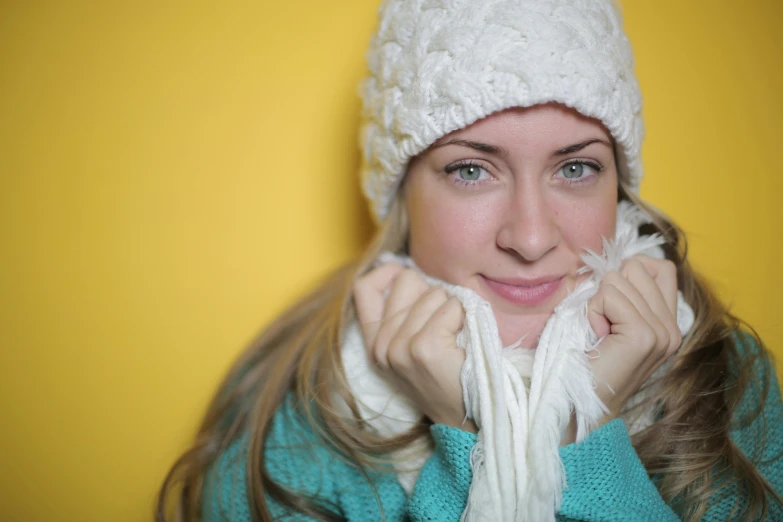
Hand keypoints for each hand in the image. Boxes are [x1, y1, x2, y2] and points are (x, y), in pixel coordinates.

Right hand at [352, 264, 475, 431]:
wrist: (467, 419)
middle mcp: (380, 346)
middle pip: (406, 280)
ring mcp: (399, 348)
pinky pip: (451, 307)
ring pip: (433, 293)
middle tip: (443, 322)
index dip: (388, 272)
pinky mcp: (423, 349)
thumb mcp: (410, 348)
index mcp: (373, 343)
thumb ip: (402, 314)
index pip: (363, 287)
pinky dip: (464, 316)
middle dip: (432, 291)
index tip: (411, 279)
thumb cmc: (447, 376)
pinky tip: (463, 339)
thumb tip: (407, 271)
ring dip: (452, 308)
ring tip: (454, 337)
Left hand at [563, 255, 680, 444]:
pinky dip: (592, 312)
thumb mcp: (609, 318)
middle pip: (637, 266)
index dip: (628, 273)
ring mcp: (662, 333)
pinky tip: (596, 337)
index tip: (611, 304)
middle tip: (602, 324)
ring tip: (599, 333)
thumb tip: (613, 261)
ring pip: (619, 278)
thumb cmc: (586, 359)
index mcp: (668, 321)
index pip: (660, 267)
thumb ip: (621, 291)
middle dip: (608, 288)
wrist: (582, 403)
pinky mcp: (645, 337)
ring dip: (597, 302)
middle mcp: (672, 327)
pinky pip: (609, 296)